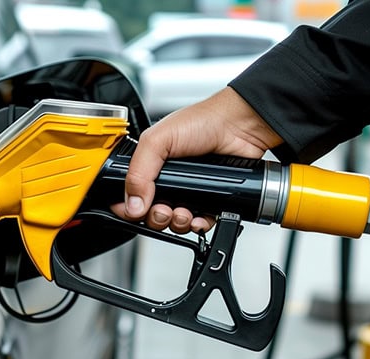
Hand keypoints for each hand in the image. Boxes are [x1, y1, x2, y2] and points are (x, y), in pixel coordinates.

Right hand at [111, 87, 282, 233]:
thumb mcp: (157, 140)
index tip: (133, 212)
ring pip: (174, 221)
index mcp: (149, 164)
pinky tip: (199, 217)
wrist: (240, 126)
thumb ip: (138, 172)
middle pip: (150, 212)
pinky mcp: (209, 199)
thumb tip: (131, 204)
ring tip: (183, 212)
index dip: (128, 207)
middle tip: (163, 210)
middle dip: (155, 217)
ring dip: (176, 222)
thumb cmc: (202, 121)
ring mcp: (188, 190)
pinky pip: (199, 223)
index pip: (129, 193)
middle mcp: (167, 178)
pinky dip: (198, 225)